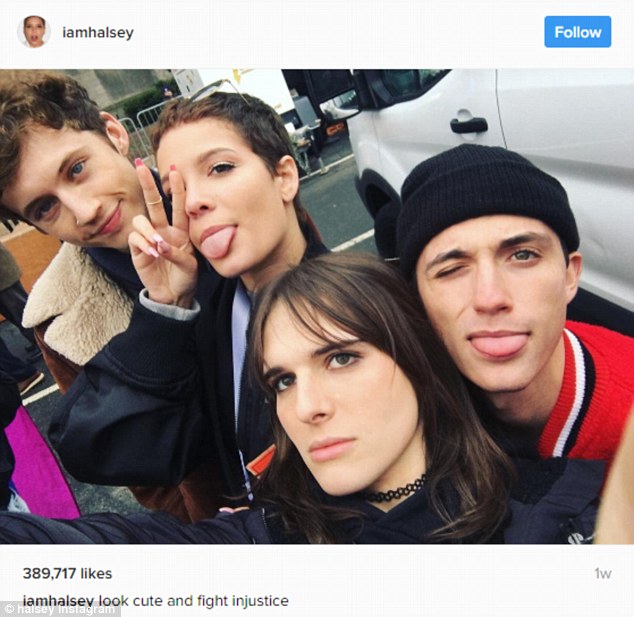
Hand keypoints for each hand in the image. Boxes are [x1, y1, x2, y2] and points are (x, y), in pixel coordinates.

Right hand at [129, 160, 197, 307]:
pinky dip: (143, 244)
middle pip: (154, 202)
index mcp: (181, 230)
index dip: (177, 189)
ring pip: (141, 220)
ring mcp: (150, 238)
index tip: (175, 171)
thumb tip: (160, 244)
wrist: (174, 295)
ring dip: (148, 230)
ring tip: (157, 245)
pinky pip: (135, 238)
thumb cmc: (186, 278)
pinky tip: (152, 254)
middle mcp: (164, 230)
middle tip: (139, 165)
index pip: (179, 205)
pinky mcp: (137, 249)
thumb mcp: (190, 265)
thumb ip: (177, 253)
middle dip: (148, 184)